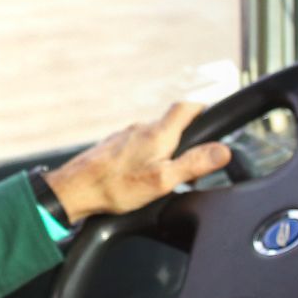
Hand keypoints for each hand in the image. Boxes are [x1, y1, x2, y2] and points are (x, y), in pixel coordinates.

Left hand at [44, 102, 230, 223]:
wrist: (74, 190)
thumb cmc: (116, 187)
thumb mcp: (163, 180)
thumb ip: (194, 163)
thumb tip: (222, 150)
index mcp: (159, 133)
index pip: (186, 107)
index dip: (202, 109)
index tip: (211, 117)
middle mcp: (142, 129)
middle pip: (172, 124)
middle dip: (186, 140)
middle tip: (191, 165)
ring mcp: (126, 136)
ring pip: (154, 137)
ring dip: (165, 151)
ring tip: (165, 177)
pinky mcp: (114, 146)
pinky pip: (138, 147)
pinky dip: (146, 157)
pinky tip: (141, 177)